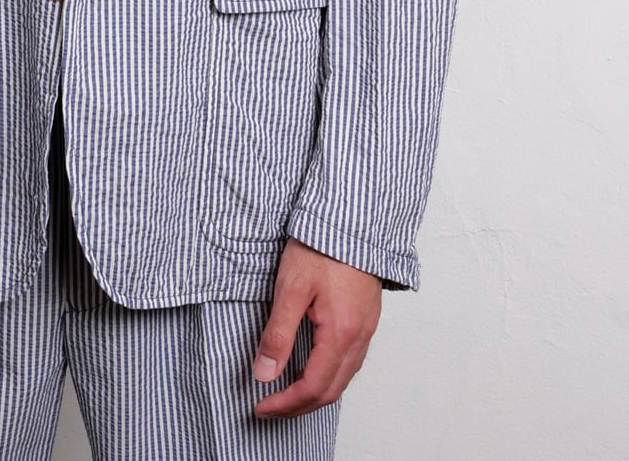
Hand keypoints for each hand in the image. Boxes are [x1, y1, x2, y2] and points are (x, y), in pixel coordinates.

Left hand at [251, 235, 381, 417]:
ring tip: (285, 393)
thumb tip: (264, 373)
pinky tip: (311, 368)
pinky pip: (350, 362)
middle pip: (331, 391)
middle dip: (299, 406)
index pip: (313, 387)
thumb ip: (278, 334)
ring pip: (343, 379)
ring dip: (314, 393)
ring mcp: (366, 329)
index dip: (286, 403)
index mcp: (341, 333)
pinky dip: (328, 376)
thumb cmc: (320, 248)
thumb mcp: (291, 288)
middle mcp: (359, 338)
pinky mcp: (366, 319)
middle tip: (269, 407)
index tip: (261, 406)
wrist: (350, 221)